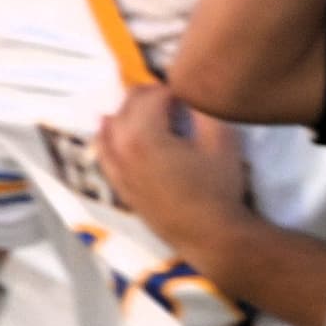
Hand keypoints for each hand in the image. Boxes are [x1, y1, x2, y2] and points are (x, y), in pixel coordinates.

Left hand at [94, 85, 252, 261]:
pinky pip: (103, 151)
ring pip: (111, 125)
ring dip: (130, 111)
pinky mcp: (119, 184)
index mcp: (144, 135)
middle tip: (174, 96)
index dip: (173, 88)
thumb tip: (191, 92)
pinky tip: (112, 126)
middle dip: (151, 94)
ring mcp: (116, 168)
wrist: (209, 236)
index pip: (153, 95)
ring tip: (152, 109)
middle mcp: (121, 148)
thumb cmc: (219, 189)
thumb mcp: (222, 142)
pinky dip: (108, 134)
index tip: (189, 90)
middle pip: (129, 105)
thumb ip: (205, 110)